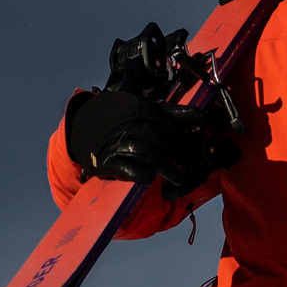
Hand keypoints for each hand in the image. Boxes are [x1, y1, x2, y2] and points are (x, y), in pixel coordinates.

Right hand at [64, 89, 239, 194]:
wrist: (84, 127)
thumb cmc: (122, 120)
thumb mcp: (146, 111)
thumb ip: (173, 115)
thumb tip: (201, 118)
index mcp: (141, 109)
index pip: (168, 124)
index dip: (183, 139)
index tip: (193, 150)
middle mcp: (129, 124)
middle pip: (160, 140)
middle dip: (178, 156)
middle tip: (190, 169)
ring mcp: (118, 142)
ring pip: (148, 154)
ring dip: (167, 168)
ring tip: (179, 178)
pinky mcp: (107, 161)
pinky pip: (128, 169)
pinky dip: (141, 174)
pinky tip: (151, 178)